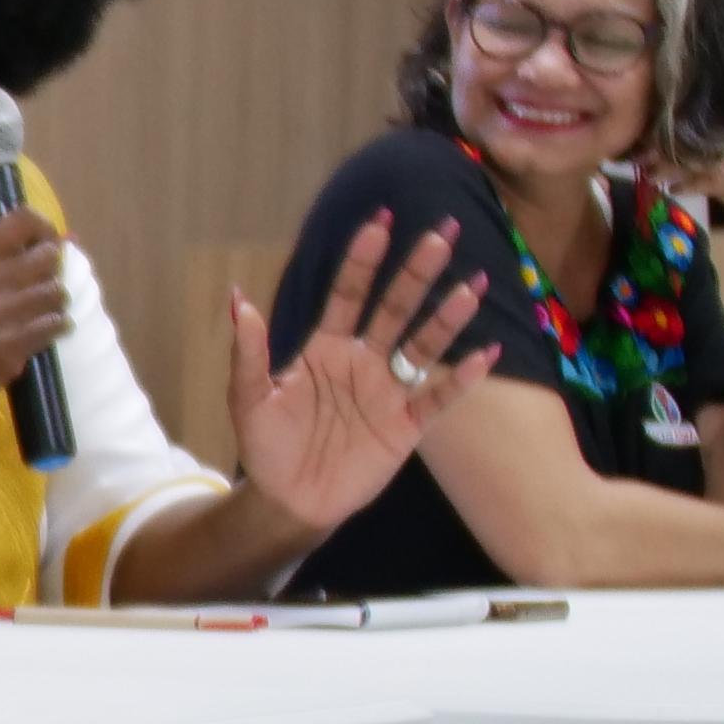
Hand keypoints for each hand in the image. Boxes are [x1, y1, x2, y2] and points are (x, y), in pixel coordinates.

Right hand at [0, 207, 72, 410]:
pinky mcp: (11, 347)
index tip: (46, 245)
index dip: (46, 229)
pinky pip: (55, 325)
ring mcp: (0, 315)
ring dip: (54, 303)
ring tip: (39, 313)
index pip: (24, 220)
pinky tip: (41, 332)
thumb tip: (70, 238)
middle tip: (40, 286)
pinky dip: (55, 327)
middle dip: (53, 270)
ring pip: (57, 293)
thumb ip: (5, 260)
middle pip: (49, 256)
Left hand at [224, 214, 492, 535]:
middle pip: (395, 309)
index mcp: (326, 348)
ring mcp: (388, 392)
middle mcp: (363, 361)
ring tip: (474, 285)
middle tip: (442, 233)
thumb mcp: (248, 399)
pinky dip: (462, 380)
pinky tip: (486, 354)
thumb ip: (248, 352)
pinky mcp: (405, 427)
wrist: (287, 501)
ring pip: (423, 347)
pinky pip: (438, 398)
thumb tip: (237, 298)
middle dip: (416, 272)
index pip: (348, 294)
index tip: (380, 222)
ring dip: (448, 318)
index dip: (363, 260)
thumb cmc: (267, 446)